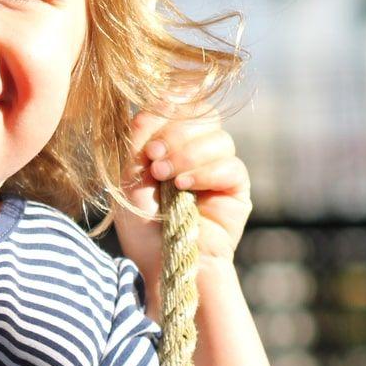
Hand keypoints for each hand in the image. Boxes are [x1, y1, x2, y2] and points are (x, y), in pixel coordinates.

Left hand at [114, 108, 251, 309]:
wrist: (163, 265)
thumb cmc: (143, 228)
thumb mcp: (128, 179)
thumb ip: (138, 139)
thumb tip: (156, 101)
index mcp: (172, 142)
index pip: (182, 104)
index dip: (168, 109)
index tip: (148, 135)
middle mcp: (198, 151)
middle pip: (203, 114)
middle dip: (175, 133)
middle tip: (154, 160)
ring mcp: (219, 168)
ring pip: (219, 138)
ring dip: (188, 154)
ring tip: (166, 178)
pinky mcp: (236, 189)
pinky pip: (231, 165)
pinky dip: (205, 172)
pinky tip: (184, 187)